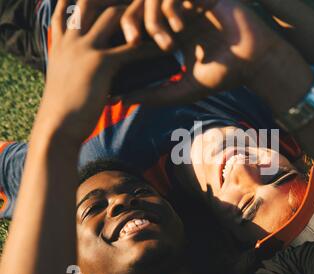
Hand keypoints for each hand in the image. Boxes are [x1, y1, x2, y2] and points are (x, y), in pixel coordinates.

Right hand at [37, 0, 160, 142]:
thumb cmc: (62, 110)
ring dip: (136, 15)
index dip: (82, 1)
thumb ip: (75, 68)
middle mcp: (70, 39)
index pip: (67, 8)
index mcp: (60, 43)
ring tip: (153, 17)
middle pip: (91, 1)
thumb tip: (94, 69)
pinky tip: (164, 47)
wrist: (57, 127)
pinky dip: (150, 46)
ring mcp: (84, 48)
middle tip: (134, 2)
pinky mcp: (100, 62)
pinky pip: (131, 48)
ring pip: (112, 16)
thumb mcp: (64, 81)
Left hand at [124, 0, 287, 106]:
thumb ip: (157, 94)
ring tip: (167, 44)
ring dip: (152, 18)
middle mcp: (177, 13)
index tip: (125, 50)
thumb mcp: (185, 88)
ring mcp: (189, 1)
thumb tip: (125, 101)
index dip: (124, 30)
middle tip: (134, 42)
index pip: (136, 21)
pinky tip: (180, 28)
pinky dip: (170, 7)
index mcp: (170, 30)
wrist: (256, 62)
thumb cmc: (225, 74)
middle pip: (138, 3)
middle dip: (131, 21)